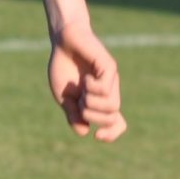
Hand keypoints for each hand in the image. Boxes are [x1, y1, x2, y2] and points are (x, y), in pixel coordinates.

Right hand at [48, 24, 124, 141]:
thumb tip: (85, 132)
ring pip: (112, 106)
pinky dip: (92, 88)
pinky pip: (105, 88)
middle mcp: (109, 92)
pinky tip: (86, 78)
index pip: (117, 124)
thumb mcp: (64, 97)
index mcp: (100, 102)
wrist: (62, 41)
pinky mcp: (109, 67)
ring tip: (82, 91)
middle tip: (80, 104)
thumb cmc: (63, 67)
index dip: (112, 134)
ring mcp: (111, 80)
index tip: (97, 136)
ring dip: (92, 104)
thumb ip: (74, 115)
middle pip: (112, 118)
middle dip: (93, 117)